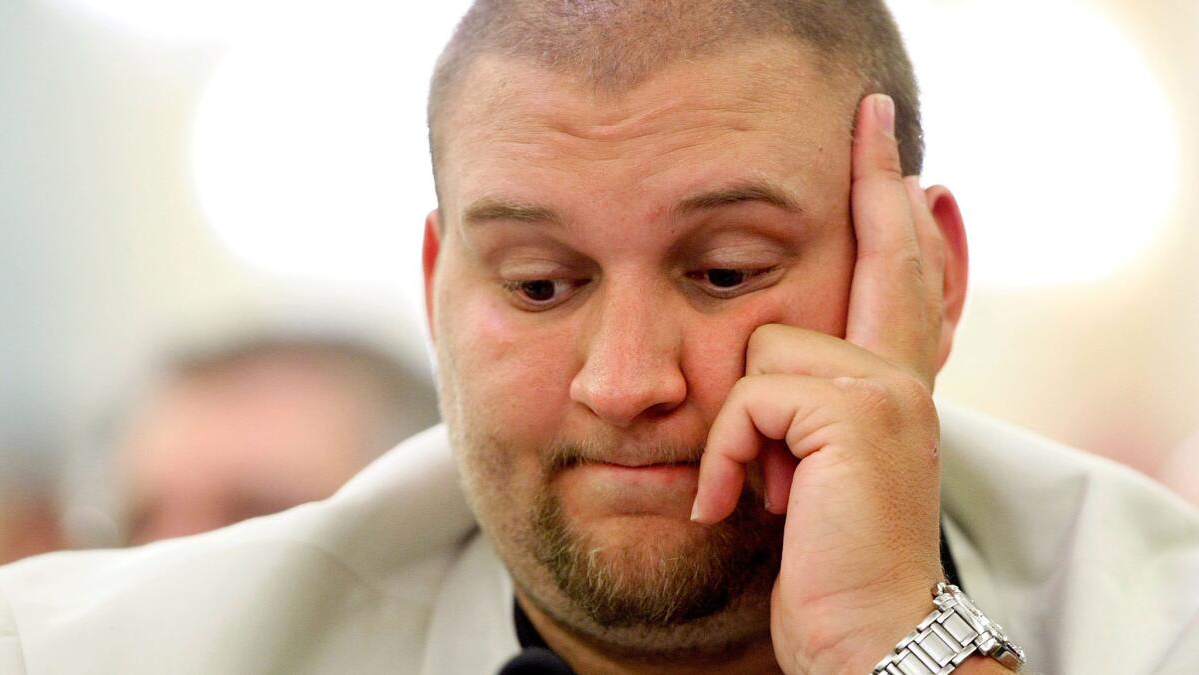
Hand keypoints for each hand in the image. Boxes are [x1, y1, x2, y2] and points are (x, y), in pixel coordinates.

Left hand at [690, 94, 953, 674]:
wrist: (864, 635)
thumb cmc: (826, 561)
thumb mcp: (814, 471)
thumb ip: (805, 407)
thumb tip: (769, 356)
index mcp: (894, 387)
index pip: (900, 278)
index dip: (894, 210)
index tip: (893, 150)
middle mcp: (902, 376)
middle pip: (879, 257)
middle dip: (874, 185)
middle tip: (873, 118)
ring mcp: (885, 392)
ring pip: (766, 349)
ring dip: (741, 428)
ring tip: (759, 488)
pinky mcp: (856, 414)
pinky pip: (751, 398)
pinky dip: (728, 458)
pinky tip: (740, 504)